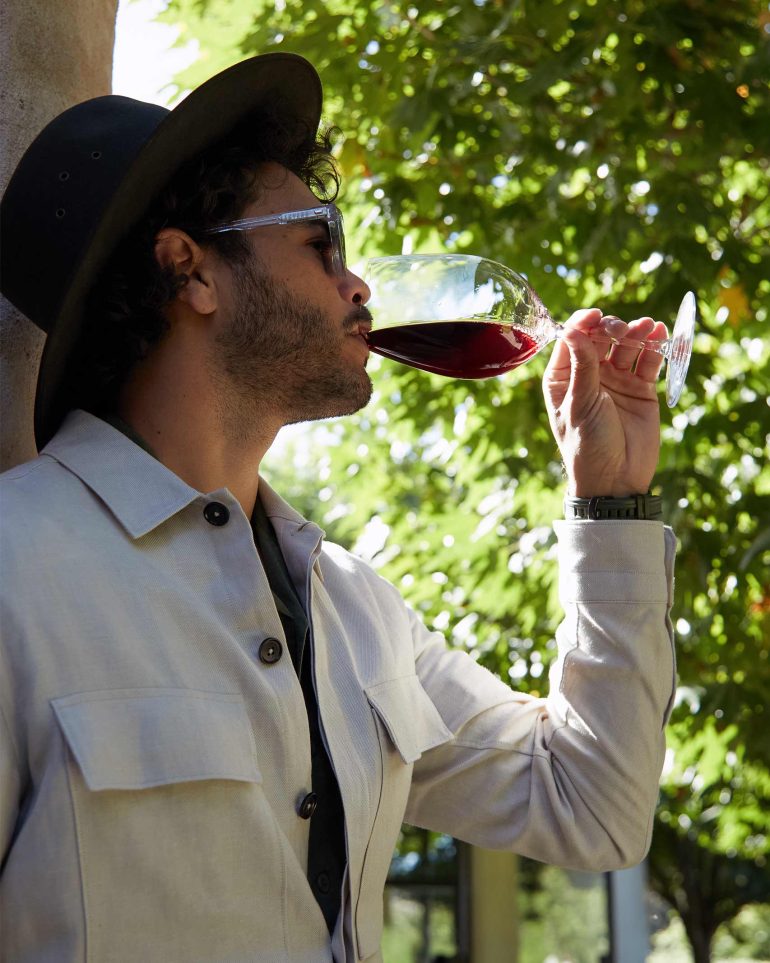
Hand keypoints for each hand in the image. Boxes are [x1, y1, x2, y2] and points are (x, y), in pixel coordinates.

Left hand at [542, 308, 667, 496]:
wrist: (616, 480)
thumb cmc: (587, 445)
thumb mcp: (581, 404)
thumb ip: (582, 367)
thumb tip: (571, 329)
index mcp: (563, 379)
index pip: (571, 342)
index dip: (581, 324)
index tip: (594, 315)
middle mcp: (588, 375)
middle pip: (600, 339)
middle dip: (612, 329)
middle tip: (622, 330)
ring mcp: (616, 381)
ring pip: (626, 347)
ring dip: (636, 334)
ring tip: (648, 327)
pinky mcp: (640, 389)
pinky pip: (648, 362)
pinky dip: (655, 348)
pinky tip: (662, 334)